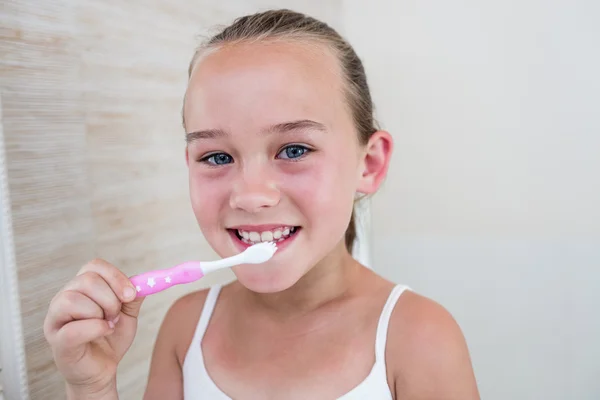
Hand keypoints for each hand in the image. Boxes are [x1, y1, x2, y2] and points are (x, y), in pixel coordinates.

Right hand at [44, 259, 144, 396]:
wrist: (103, 369)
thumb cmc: (110, 339)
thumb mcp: (128, 314)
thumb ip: (133, 297)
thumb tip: (145, 281)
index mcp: (80, 288)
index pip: (93, 266)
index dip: (115, 277)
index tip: (131, 294)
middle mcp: (63, 299)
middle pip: (87, 280)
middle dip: (111, 298)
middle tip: (116, 315)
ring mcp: (56, 319)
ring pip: (73, 299)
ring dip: (100, 312)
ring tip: (107, 324)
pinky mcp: (57, 340)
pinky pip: (73, 328)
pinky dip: (95, 329)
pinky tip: (105, 332)